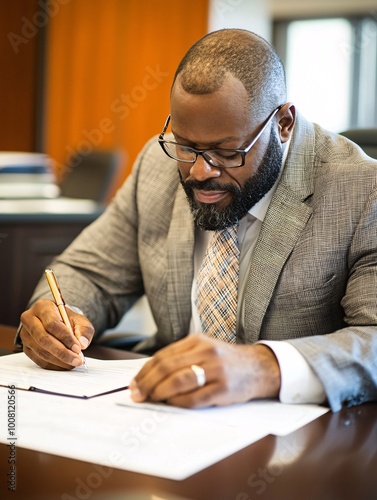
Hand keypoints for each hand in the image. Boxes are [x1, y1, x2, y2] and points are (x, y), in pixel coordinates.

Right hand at [19, 299, 94, 369]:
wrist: (57, 322)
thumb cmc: (67, 319)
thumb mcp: (79, 320)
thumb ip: (83, 330)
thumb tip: (83, 344)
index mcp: (42, 307)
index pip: (52, 323)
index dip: (65, 337)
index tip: (77, 347)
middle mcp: (30, 319)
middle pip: (44, 339)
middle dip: (62, 352)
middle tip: (77, 360)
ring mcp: (25, 334)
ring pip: (41, 351)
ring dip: (59, 360)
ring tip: (73, 363)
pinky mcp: (26, 347)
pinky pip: (38, 359)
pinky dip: (53, 365)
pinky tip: (65, 365)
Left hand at [129, 334, 280, 407]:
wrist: (259, 368)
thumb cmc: (226, 361)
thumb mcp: (204, 349)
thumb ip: (181, 357)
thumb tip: (150, 375)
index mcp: (197, 341)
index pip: (163, 356)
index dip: (145, 371)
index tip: (134, 383)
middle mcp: (206, 352)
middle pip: (167, 367)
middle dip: (147, 383)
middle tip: (136, 394)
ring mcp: (215, 370)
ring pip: (178, 381)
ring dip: (159, 393)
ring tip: (150, 399)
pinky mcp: (223, 389)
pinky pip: (194, 398)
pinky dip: (177, 403)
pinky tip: (171, 404)